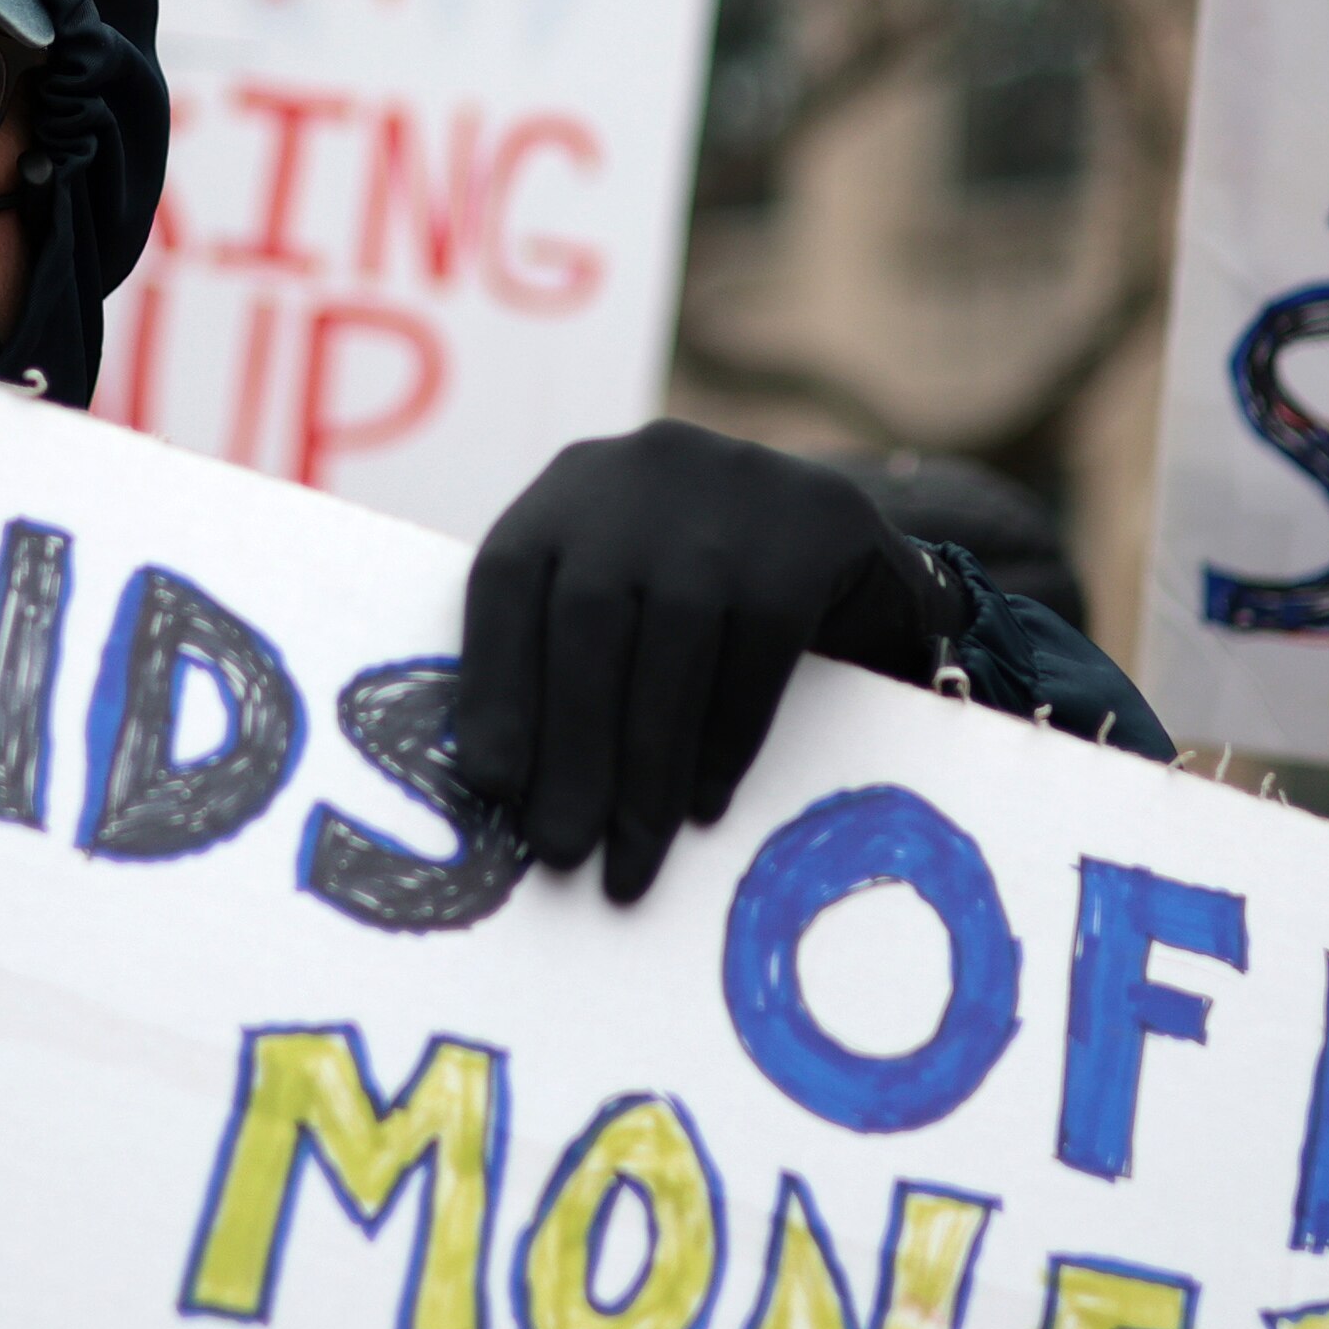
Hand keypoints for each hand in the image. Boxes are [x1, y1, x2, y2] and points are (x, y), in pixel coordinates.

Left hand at [452, 422, 951, 904]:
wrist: (840, 533)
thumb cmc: (699, 588)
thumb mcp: (620, 591)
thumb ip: (560, 656)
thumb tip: (495, 788)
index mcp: (572, 485)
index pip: (507, 579)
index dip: (494, 684)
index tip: (488, 786)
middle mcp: (643, 471)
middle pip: (588, 622)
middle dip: (572, 751)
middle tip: (561, 852)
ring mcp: (732, 490)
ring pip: (672, 644)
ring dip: (647, 768)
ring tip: (632, 856)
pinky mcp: (814, 527)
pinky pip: (757, 653)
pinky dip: (724, 742)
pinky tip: (705, 807)